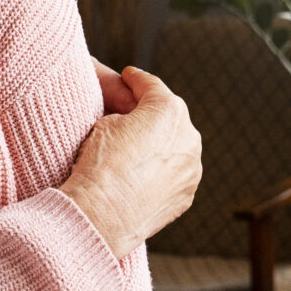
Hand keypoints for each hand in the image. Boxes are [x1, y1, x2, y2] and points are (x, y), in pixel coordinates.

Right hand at [58, 65, 201, 258]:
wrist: (102, 214)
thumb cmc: (98, 166)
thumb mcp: (103, 123)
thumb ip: (123, 113)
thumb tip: (126, 117)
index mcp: (169, 110)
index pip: (150, 85)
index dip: (136, 79)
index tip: (129, 76)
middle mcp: (189, 136)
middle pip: (169, 116)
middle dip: (150, 112)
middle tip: (128, 112)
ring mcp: (192, 168)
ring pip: (176, 147)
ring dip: (159, 143)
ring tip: (134, 149)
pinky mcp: (187, 194)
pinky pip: (175, 173)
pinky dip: (162, 170)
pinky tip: (140, 175)